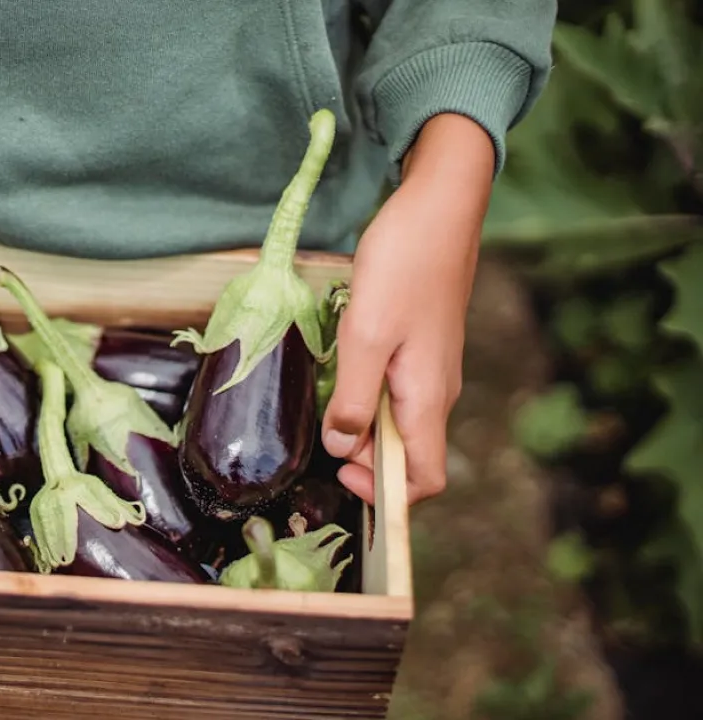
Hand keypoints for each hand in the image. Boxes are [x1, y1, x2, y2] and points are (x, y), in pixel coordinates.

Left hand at [320, 113, 494, 504]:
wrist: (439, 206)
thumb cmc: (405, 264)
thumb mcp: (365, 334)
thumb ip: (352, 397)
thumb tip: (342, 447)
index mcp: (427, 398)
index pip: (425, 479)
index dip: (385, 493)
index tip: (341, 473)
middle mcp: (435, 392)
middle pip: (405, 453)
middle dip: (362, 456)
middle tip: (318, 429)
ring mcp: (429, 368)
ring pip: (395, 420)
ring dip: (359, 422)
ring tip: (324, 395)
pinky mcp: (419, 346)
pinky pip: (393, 389)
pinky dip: (364, 393)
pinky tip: (339, 367)